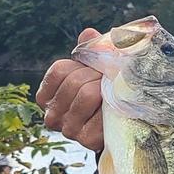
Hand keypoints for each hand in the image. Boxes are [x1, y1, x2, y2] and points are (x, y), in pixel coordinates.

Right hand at [36, 28, 103, 151]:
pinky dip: (111, 107)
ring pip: (86, 94)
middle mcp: (51, 115)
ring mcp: (67, 129)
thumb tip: (88, 33)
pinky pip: (99, 113)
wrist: (126, 123)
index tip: (95, 72)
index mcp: (47, 96)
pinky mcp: (86, 140)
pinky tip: (114, 111)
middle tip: (109, 84)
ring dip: (106, 90)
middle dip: (97, 77)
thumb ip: (91, 52)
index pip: (60, 70)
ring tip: (112, 95)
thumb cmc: (106, 92)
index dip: (83, 66)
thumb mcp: (96, 70)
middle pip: (74, 81)